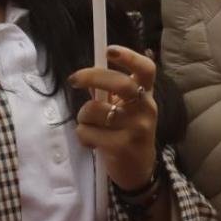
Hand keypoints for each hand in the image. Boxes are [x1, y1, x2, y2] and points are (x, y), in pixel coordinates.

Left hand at [69, 43, 159, 191]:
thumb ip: (110, 92)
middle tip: (74, 79)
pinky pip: (88, 132)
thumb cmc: (127, 132)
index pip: (146, 69)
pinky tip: (92, 142)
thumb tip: (85, 76)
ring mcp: (136, 129)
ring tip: (89, 126)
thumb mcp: (125, 110)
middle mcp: (145, 109)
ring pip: (95, 109)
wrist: (139, 170)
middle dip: (92, 77)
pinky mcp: (122, 147)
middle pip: (121, 84)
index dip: (129, 57)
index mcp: (146, 95)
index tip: (108, 50)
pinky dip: (83, 136)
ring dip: (83, 116)